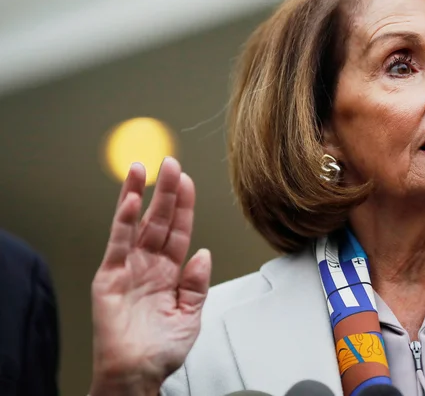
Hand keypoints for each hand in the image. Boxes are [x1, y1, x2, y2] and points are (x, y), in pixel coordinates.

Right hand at [90, 157, 211, 394]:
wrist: (138, 373)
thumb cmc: (161, 350)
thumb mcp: (191, 315)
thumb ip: (197, 284)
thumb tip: (204, 254)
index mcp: (170, 273)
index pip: (179, 231)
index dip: (184, 206)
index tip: (187, 181)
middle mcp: (149, 266)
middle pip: (160, 220)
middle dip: (166, 192)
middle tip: (171, 163)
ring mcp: (129, 268)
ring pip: (136, 224)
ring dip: (140, 195)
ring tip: (143, 168)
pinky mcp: (109, 276)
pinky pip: (119, 243)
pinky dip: (124, 221)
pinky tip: (131, 200)